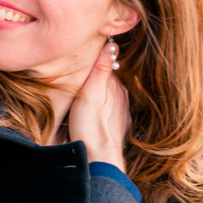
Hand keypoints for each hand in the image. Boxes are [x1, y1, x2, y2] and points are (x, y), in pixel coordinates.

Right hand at [68, 40, 130, 169]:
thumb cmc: (90, 126)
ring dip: (99, 93)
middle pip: (108, 81)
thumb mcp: (91, 93)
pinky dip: (101, 108)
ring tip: (84, 94)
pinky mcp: (118, 126)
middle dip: (96, 77)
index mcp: (115, 87)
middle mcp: (122, 98)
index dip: (94, 60)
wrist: (100, 158)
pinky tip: (92, 112)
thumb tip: (112, 44)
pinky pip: (109, 111)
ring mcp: (121, 113)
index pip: (106, 65)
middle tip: (79, 75)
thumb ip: (101, 69)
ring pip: (109, 96)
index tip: (82, 56)